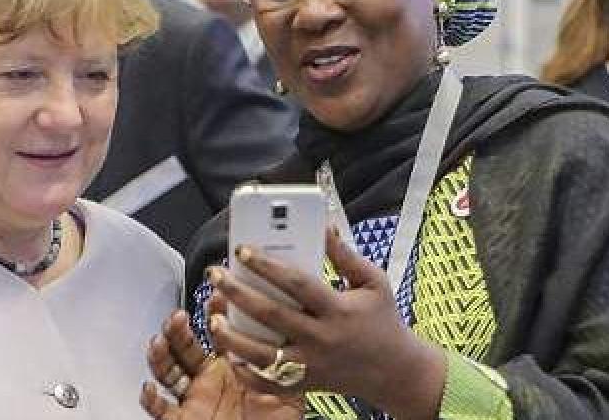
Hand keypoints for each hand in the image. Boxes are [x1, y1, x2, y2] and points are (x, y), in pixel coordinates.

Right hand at [140, 310, 301, 419]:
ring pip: (167, 371)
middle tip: (180, 315)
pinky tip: (150, 387)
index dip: (214, 313)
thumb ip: (293, 366)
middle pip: (185, 346)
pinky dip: (151, 399)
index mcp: (231, 368)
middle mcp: (208, 379)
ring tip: (161, 341)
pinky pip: (159, 409)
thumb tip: (309, 335)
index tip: (218, 296)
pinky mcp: (180, 419)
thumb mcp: (289, 394)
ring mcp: (193, 398)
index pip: (218, 333)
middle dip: (179, 329)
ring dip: (161, 354)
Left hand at [206, 228, 445, 419]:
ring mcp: (311, 365)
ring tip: (213, 317)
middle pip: (271, 316)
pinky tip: (228, 354)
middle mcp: (322, 339)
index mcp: (339, 310)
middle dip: (238, 293)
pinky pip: (268, 383)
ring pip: (262, 355)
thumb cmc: (382, 320)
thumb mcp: (372, 281)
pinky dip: (245, 372)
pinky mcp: (304, 384)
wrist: (395, 372)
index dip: (268, 266)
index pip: (297, 284)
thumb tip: (323, 225)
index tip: (243, 250)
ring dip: (232, 337)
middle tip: (215, 275)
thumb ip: (344, 255)